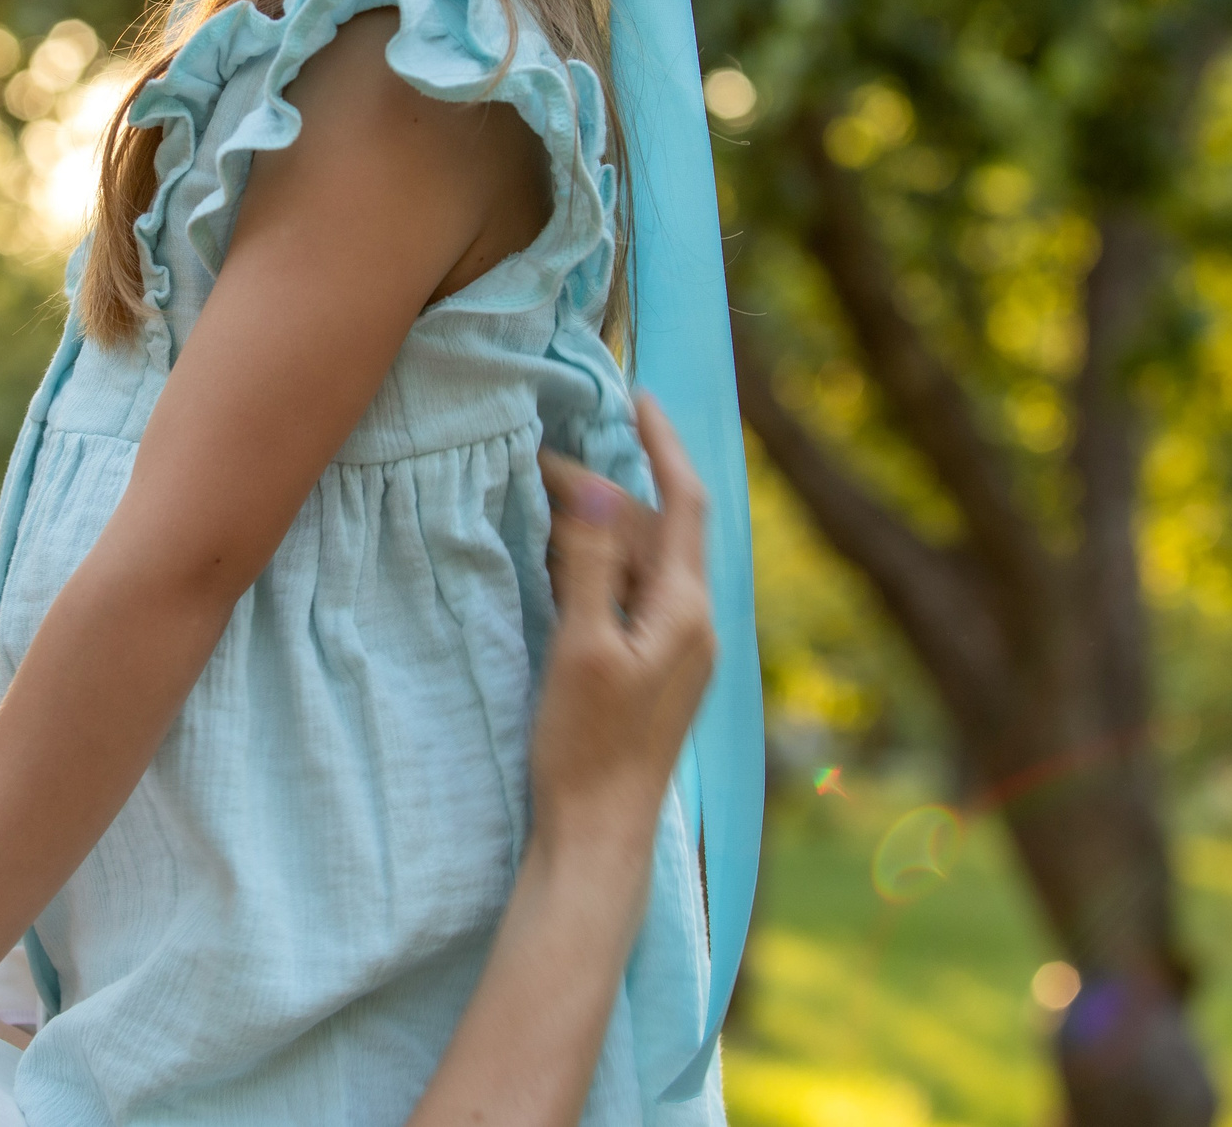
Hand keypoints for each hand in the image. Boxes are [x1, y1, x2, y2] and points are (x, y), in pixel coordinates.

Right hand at [531, 393, 715, 855]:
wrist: (600, 834)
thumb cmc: (587, 745)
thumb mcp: (581, 647)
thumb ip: (591, 565)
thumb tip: (597, 489)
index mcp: (685, 610)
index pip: (684, 502)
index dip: (662, 444)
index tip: (636, 398)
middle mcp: (694, 624)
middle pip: (653, 532)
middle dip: (604, 494)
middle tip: (537, 469)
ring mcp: (679, 651)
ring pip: (640, 565)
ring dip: (596, 532)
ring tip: (540, 510)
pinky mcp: (656, 672)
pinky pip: (632, 598)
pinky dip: (598, 571)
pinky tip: (558, 570)